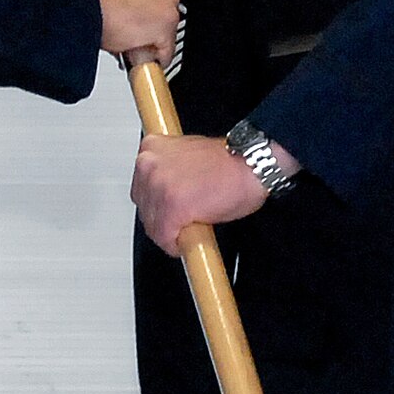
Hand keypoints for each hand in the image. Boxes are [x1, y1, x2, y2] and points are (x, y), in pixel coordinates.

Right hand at [87, 0, 177, 65]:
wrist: (87, 6)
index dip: (150, 3)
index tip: (143, 12)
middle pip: (166, 6)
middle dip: (153, 19)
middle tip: (137, 29)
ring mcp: (167, 4)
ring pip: (169, 26)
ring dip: (155, 36)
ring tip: (139, 45)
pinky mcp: (166, 28)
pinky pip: (167, 48)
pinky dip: (159, 57)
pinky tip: (147, 61)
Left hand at [131, 134, 267, 256]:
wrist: (252, 164)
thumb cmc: (227, 162)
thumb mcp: (186, 154)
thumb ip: (168, 171)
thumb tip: (161, 194)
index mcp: (150, 148)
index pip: (141, 189)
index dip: (157, 205)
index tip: (167, 210)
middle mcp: (149, 165)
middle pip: (145, 209)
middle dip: (163, 220)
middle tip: (185, 221)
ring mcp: (159, 186)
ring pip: (153, 227)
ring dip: (171, 233)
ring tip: (193, 225)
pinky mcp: (172, 208)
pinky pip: (166, 239)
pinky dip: (178, 245)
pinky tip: (194, 238)